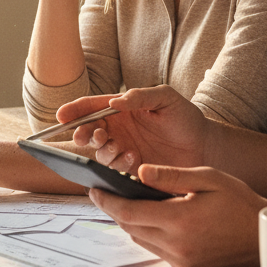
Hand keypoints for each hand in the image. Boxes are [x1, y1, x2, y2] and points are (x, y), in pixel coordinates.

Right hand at [58, 86, 207, 173]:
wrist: (205, 147)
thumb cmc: (186, 118)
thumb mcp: (167, 98)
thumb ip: (142, 96)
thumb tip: (115, 101)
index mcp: (121, 109)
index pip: (91, 107)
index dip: (74, 111)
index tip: (61, 116)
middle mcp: (118, 130)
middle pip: (88, 131)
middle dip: (83, 133)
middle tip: (93, 136)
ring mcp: (122, 150)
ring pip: (98, 153)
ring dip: (103, 151)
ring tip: (120, 148)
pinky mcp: (130, 170)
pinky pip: (113, 169)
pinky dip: (117, 164)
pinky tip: (133, 159)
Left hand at [90, 165, 266, 266]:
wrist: (264, 236)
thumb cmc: (239, 202)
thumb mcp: (207, 178)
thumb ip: (171, 175)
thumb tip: (139, 172)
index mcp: (178, 220)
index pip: (129, 212)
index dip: (107, 201)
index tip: (93, 189)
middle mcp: (176, 246)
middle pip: (130, 227)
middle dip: (115, 210)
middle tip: (104, 193)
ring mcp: (182, 261)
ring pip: (141, 240)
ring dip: (131, 222)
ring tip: (126, 202)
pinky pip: (156, 251)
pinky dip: (148, 234)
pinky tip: (152, 219)